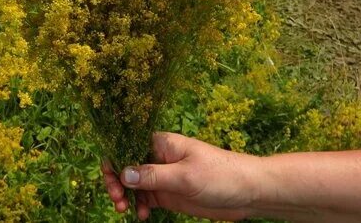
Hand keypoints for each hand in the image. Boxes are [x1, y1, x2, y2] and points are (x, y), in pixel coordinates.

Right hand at [102, 132, 260, 220]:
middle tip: (117, 200)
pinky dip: (140, 206)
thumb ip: (153, 175)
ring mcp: (164, 177)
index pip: (127, 146)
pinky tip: (143, 216)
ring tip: (125, 210)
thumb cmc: (220, 174)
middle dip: (117, 182)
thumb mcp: (185, 176)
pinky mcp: (170, 194)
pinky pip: (146, 199)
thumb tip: (123, 173)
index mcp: (161, 144)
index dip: (114, 161)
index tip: (112, 181)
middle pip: (126, 166)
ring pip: (134, 185)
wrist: (248, 192)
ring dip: (126, 196)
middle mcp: (159, 158)